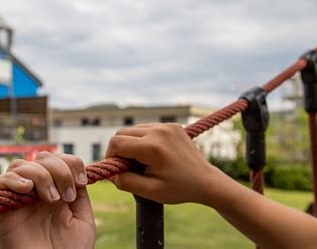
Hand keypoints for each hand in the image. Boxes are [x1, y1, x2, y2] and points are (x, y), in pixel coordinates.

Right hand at [0, 152, 95, 248]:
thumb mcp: (83, 220)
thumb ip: (80, 194)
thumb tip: (74, 172)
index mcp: (57, 191)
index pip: (58, 160)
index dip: (71, 162)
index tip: (81, 181)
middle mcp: (37, 192)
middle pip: (41, 158)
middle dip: (59, 169)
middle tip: (66, 195)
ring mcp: (20, 199)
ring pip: (21, 165)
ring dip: (41, 175)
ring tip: (51, 198)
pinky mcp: (2, 210)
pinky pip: (0, 182)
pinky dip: (14, 179)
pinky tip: (28, 190)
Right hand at [106, 123, 220, 204]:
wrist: (206, 181)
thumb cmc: (180, 189)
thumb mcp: (150, 191)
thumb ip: (125, 182)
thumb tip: (110, 172)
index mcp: (153, 147)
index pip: (117, 143)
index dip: (111, 156)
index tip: (117, 169)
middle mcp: (159, 131)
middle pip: (122, 132)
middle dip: (119, 149)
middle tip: (128, 166)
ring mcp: (167, 126)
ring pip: (133, 129)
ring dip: (131, 143)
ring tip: (142, 161)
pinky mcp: (172, 125)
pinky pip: (147, 128)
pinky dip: (143, 139)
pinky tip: (152, 154)